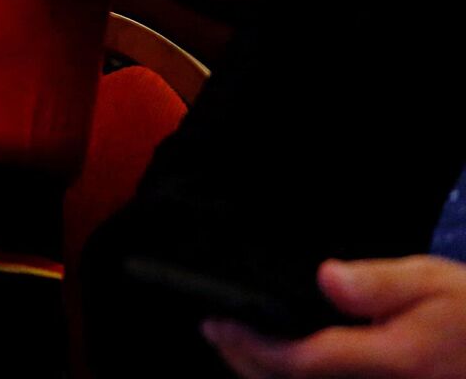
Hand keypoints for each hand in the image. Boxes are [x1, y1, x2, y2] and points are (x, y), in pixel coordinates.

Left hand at [204, 256, 465, 377]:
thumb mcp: (431, 282)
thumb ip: (378, 283)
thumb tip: (327, 277)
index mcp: (389, 362)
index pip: (300, 362)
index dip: (250, 345)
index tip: (216, 322)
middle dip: (246, 363)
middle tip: (214, 332)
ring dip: (264, 375)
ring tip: (235, 344)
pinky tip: (277, 361)